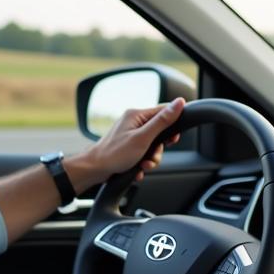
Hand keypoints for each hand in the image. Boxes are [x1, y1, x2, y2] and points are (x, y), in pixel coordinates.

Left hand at [67, 98, 184, 190]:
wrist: (94, 170)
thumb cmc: (115, 154)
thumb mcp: (143, 138)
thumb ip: (162, 121)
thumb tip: (179, 103)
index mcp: (136, 115)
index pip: (163, 111)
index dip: (172, 124)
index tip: (173, 138)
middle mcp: (133, 122)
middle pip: (159, 132)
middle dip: (158, 149)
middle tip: (152, 157)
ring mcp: (130, 134)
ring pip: (152, 146)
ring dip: (150, 159)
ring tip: (143, 166)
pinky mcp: (128, 146)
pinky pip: (143, 153)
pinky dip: (142, 163)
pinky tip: (137, 169)